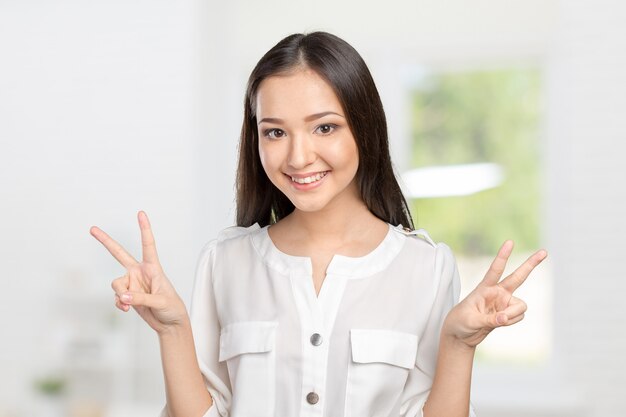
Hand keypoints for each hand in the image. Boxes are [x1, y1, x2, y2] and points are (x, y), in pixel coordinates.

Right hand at [90, 211, 187, 333]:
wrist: (169, 323)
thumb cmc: (172, 308)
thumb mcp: (160, 302)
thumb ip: (141, 299)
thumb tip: (123, 297)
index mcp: (153, 268)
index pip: (148, 245)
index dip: (144, 229)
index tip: (141, 213)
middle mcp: (140, 272)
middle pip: (119, 254)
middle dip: (106, 241)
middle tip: (92, 229)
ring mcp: (132, 283)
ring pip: (116, 284)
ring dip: (121, 295)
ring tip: (130, 304)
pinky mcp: (127, 295)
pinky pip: (116, 297)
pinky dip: (119, 304)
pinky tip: (127, 309)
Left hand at [442, 240, 547, 348]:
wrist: (461, 334)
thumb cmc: (460, 322)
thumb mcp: (471, 320)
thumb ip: (490, 320)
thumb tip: (504, 318)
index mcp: (484, 288)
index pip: (495, 269)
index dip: (503, 256)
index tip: (510, 242)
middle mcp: (497, 292)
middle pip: (518, 277)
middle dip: (531, 264)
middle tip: (544, 252)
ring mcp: (504, 302)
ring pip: (521, 306)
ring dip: (513, 315)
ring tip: (497, 321)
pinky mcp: (508, 312)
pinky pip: (519, 316)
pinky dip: (512, 321)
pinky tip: (500, 323)